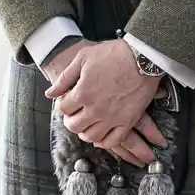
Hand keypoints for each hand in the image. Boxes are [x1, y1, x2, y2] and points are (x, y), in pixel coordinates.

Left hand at [45, 40, 163, 164]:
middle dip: (71, 120)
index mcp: (82, 93)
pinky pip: (113, 141)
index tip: (70, 99)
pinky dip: (105, 142)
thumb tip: (50, 94)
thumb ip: (65, 78)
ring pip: (91, 136)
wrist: (144, 57)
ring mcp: (112, 117)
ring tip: (88, 124)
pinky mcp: (128, 121)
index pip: (63, 109)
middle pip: (74, 126)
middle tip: (76, 113)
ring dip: (85, 132)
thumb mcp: (84, 58)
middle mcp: (95, 109)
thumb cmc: (114, 53)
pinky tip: (103, 134)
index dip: (64, 104)